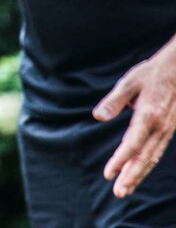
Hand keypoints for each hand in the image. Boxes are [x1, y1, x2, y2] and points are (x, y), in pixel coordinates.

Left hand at [93, 46, 175, 197]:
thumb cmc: (150, 74)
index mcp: (149, 115)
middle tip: (119, 192)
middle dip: (131, 177)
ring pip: (152, 158)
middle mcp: (160, 127)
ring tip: (126, 189)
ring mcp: (167, 130)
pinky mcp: (169, 130)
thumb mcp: (128, 83)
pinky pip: (157, 152)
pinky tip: (138, 172)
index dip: (120, 161)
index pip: (132, 144)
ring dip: (139, 175)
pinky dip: (147, 165)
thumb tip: (97, 117)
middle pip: (144, 158)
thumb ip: (113, 101)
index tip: (109, 174)